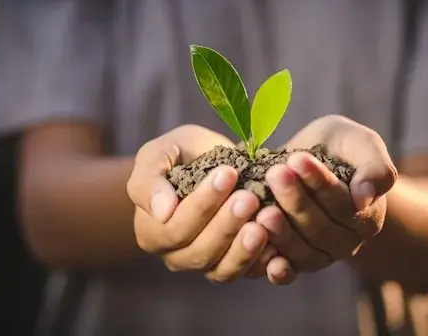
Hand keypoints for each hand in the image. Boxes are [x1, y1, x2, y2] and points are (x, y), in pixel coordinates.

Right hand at [127, 125, 273, 282]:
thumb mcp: (159, 154)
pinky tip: (277, 244)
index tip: (227, 174)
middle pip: (200, 252)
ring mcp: (207, 265)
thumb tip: (163, 212)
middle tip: (249, 198)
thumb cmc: (180, 155)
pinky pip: (248, 273)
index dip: (202, 204)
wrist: (212, 162)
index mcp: (152, 232)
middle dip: (227, 224)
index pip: (175, 228)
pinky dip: (263, 261)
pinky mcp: (235, 267)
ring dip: (245, 248)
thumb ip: (150, 181)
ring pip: (223, 269)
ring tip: (264, 222)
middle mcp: (176, 256)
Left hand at [257, 115, 397, 283]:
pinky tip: (257, 245)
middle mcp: (346, 243)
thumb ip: (375, 168)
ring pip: (301, 250)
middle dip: (295, 201)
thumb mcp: (360, 144)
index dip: (320, 183)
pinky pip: (286, 270)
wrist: (310, 160)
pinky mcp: (294, 262)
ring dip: (281, 230)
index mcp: (367, 217)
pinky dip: (273, 264)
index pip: (344, 204)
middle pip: (320, 229)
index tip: (297, 159)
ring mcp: (319, 255)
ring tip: (261, 207)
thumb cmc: (339, 147)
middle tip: (274, 174)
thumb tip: (364, 199)